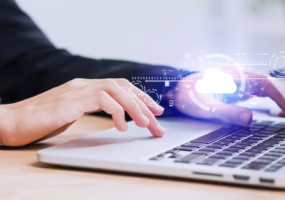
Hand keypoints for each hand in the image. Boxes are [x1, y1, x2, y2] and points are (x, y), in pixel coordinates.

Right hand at [0, 78, 164, 145]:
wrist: (12, 121)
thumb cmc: (42, 120)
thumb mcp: (74, 113)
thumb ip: (92, 109)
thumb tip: (117, 116)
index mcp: (86, 87)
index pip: (120, 86)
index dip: (140, 97)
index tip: (155, 110)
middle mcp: (84, 85)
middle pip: (123, 87)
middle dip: (144, 104)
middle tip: (158, 121)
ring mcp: (77, 90)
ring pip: (116, 90)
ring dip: (134, 108)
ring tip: (146, 124)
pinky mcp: (70, 100)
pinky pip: (101, 99)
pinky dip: (116, 112)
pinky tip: (121, 126)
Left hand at [175, 69, 284, 125]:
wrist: (176, 92)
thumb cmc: (187, 95)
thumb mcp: (205, 106)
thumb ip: (226, 112)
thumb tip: (250, 118)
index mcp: (232, 76)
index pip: (263, 82)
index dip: (279, 95)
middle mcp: (237, 77)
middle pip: (267, 84)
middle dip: (282, 97)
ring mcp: (236, 83)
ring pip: (263, 89)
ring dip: (277, 99)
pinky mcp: (234, 90)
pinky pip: (256, 94)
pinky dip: (268, 102)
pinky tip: (274, 111)